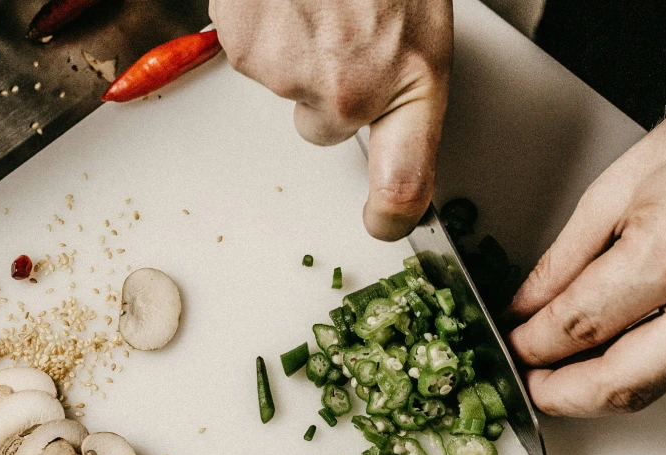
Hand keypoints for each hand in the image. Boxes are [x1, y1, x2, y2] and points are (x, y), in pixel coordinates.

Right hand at [209, 0, 452, 239]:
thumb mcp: (421, 25)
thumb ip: (401, 88)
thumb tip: (383, 128)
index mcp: (411, 83)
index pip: (406, 182)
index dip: (393, 215)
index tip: (384, 222)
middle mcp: (349, 92)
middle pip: (323, 128)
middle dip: (328, 91)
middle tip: (343, 35)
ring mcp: (291, 73)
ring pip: (286, 87)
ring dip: (297, 51)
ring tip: (318, 2)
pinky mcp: (244, 48)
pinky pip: (252, 55)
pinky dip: (266, 29)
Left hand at [504, 59, 665, 416]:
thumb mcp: (617, 184)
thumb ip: (564, 258)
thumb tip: (529, 306)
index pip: (582, 324)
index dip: (534, 344)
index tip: (515, 345)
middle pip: (626, 383)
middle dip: (566, 395)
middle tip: (534, 383)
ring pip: (664, 380)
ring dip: (609, 380)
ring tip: (570, 363)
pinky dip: (655, 354)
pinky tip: (630, 336)